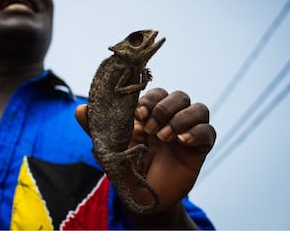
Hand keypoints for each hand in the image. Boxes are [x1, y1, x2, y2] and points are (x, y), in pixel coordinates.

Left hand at [75, 88, 215, 226]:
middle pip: (180, 96)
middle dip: (164, 108)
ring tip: (162, 137)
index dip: (150, 98)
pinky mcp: (199, 148)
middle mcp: (170, 120)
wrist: (142, 197)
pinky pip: (209, 131)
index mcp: (150, 115)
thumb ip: (96, 128)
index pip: (157, 92)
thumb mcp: (109, 147)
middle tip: (148, 128)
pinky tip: (180, 142)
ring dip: (180, 118)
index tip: (137, 114)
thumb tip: (80, 109)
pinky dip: (196, 132)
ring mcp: (186, 133)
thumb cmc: (126, 168)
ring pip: (198, 108)